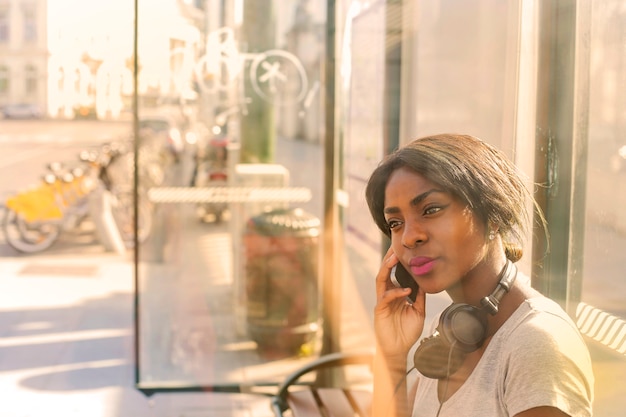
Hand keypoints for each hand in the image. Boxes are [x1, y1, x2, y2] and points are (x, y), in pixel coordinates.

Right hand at [374, 248, 425, 362]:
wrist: (398, 349)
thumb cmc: (406, 332)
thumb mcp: (418, 311)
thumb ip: (420, 297)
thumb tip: (425, 283)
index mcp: (395, 293)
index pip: (395, 273)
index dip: (397, 262)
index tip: (403, 250)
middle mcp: (387, 294)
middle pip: (385, 271)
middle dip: (389, 259)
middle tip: (396, 247)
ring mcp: (382, 301)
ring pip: (381, 280)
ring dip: (386, 268)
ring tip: (393, 259)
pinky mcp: (380, 310)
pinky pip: (386, 297)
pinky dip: (396, 292)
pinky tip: (406, 291)